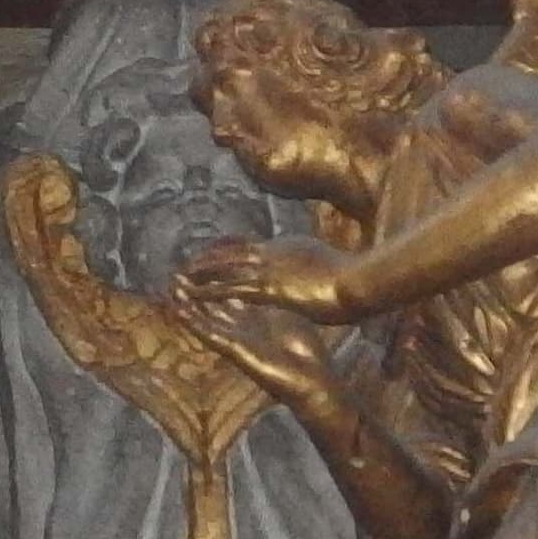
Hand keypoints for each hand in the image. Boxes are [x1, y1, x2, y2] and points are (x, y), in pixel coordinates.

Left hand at [171, 233, 354, 324]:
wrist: (359, 282)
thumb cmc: (352, 276)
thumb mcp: (327, 261)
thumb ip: (315, 260)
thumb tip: (315, 258)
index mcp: (284, 246)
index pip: (249, 244)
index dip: (227, 247)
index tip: (211, 248)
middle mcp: (272, 253)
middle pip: (231, 252)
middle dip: (208, 258)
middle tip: (186, 262)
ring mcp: (269, 269)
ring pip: (225, 268)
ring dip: (201, 272)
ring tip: (179, 276)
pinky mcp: (269, 288)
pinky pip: (231, 289)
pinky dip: (209, 290)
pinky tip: (193, 294)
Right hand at [174, 288, 338, 404]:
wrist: (313, 378)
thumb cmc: (304, 349)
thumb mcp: (285, 316)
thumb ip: (269, 301)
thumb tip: (262, 281)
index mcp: (254, 317)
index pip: (227, 297)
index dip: (212, 282)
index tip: (197, 266)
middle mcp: (241, 327)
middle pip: (212, 305)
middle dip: (196, 290)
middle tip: (177, 274)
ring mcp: (237, 339)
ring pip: (206, 319)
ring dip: (189, 305)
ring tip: (172, 289)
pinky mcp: (236, 350)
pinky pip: (211, 335)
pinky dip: (194, 323)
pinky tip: (180, 312)